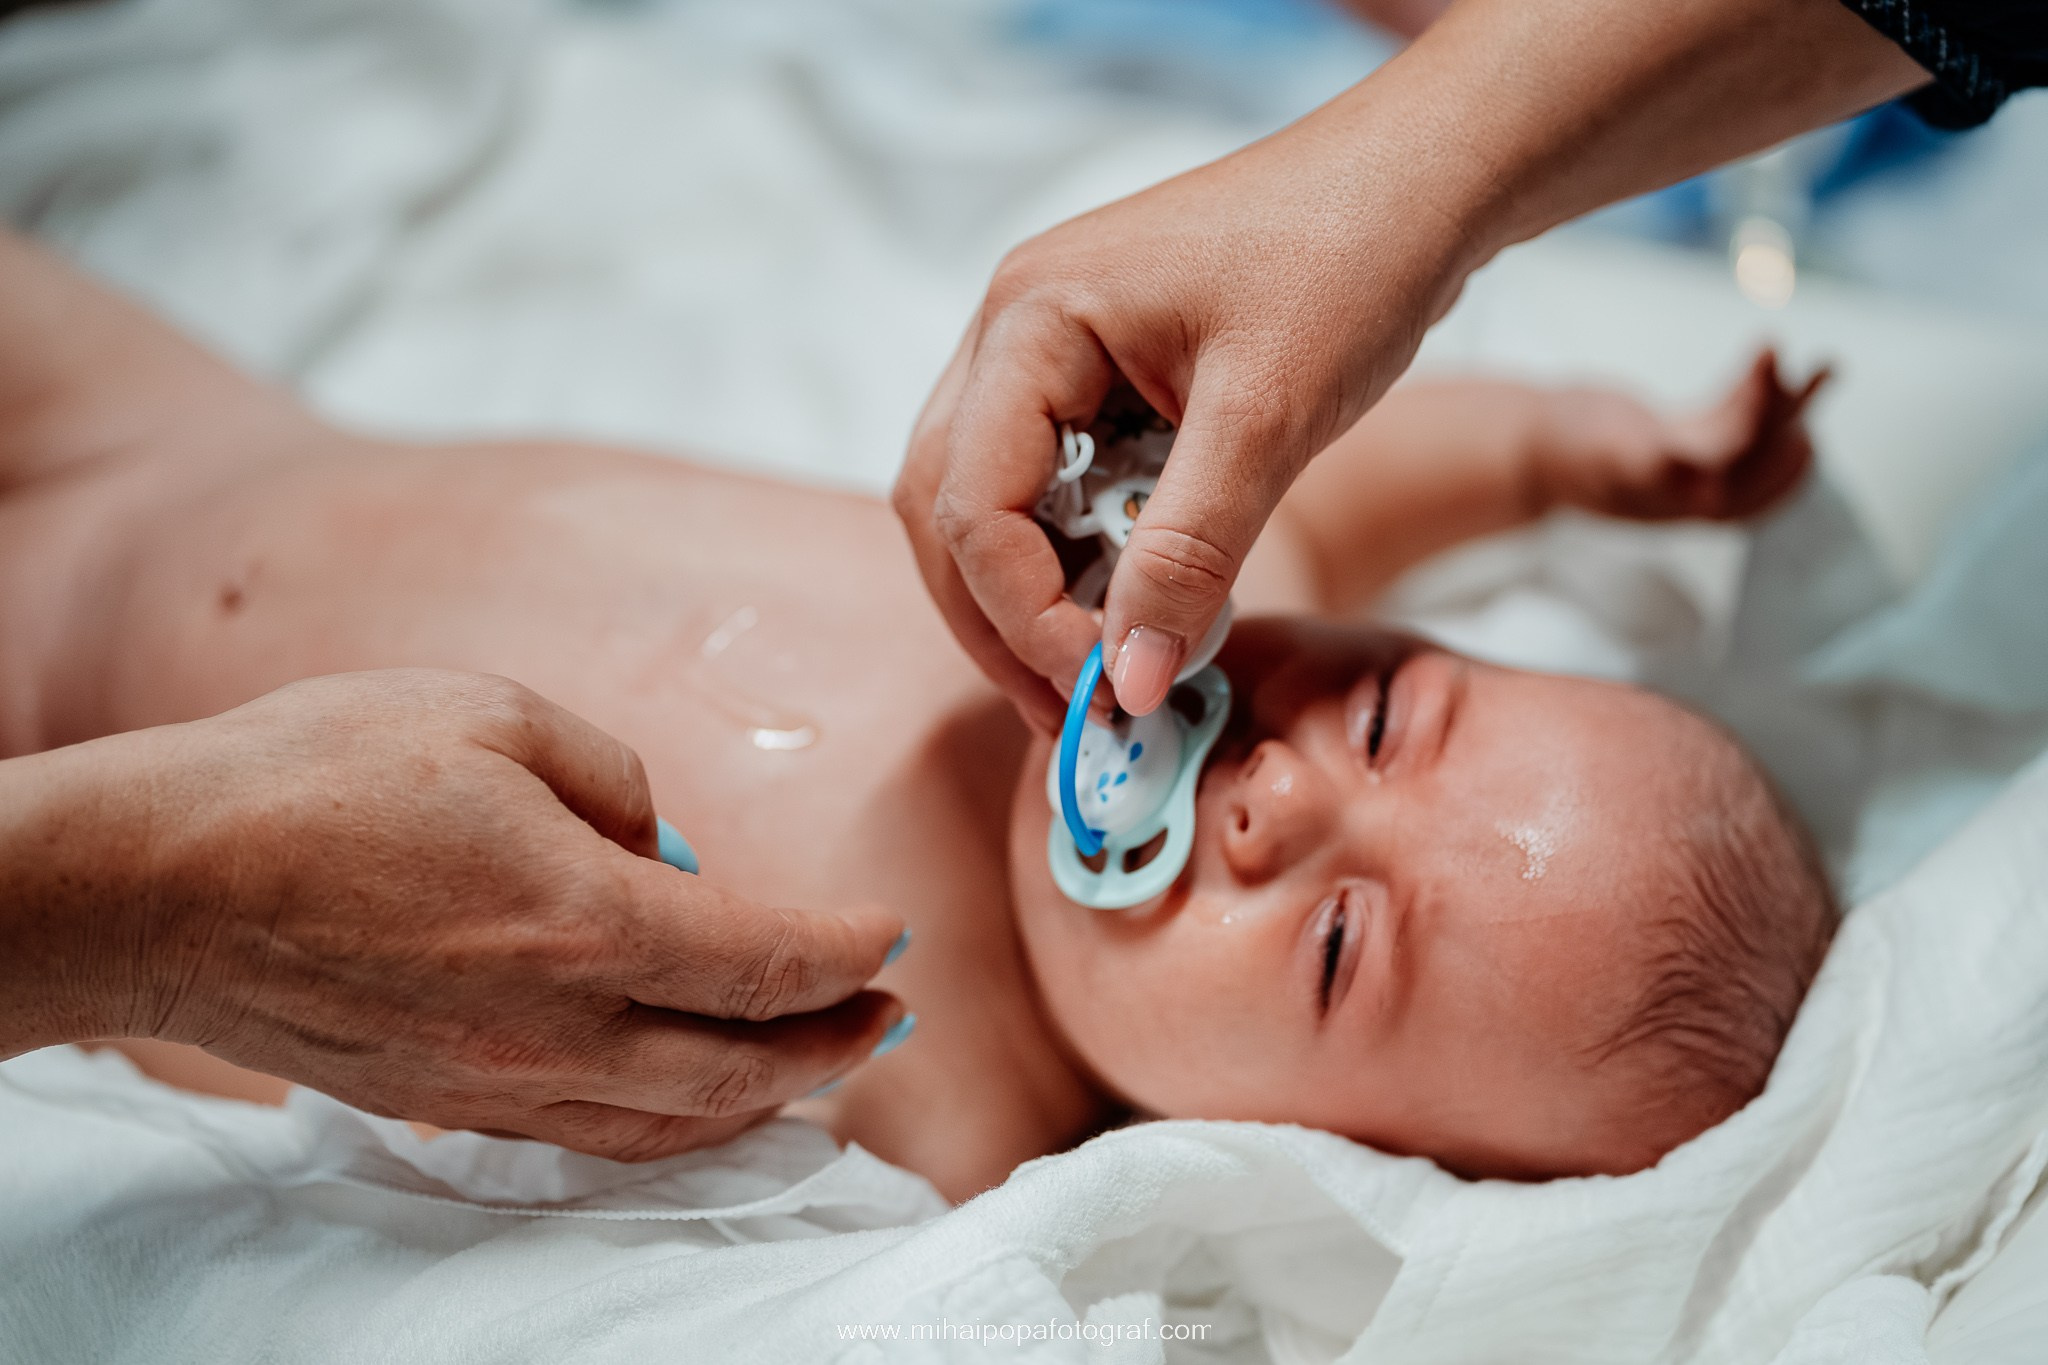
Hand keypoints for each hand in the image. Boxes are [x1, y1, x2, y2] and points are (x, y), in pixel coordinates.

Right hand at [0, 670, 906, 1159]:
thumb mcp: (493, 718)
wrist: (162, 882)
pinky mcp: (448, 1102)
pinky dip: (674, 1123)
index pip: (767, 960)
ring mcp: (500, 1081)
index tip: (891, 933)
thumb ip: (613, 779)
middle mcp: (556, 1026)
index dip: (848, 951)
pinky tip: (695, 1098)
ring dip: (767, 1097)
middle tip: (890, 1012)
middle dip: (834, 1043)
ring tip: (822, 1064)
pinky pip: (596, 1134)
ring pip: (674, 1120)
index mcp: (585, 919)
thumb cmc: (320, 776)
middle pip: (741, 1065)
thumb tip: (668, 847)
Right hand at [894, 0, 1918, 729]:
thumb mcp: (1269, 418)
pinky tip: (1130, 613)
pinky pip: (1048, 489)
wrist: (1420, 182)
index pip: (969, 503)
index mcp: (1031, 319)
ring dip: (1030, 600)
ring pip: (984, 506)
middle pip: (944, 510)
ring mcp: (1046, 352)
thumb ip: (1189, 553)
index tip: (1102, 692)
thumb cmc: (1349, 260)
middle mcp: (1012, 332)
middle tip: (1073, 714)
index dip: (1022, 616)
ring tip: (1101, 680)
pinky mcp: (1093, 378)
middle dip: (1000, 622)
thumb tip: (1129, 684)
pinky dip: (1075, 562)